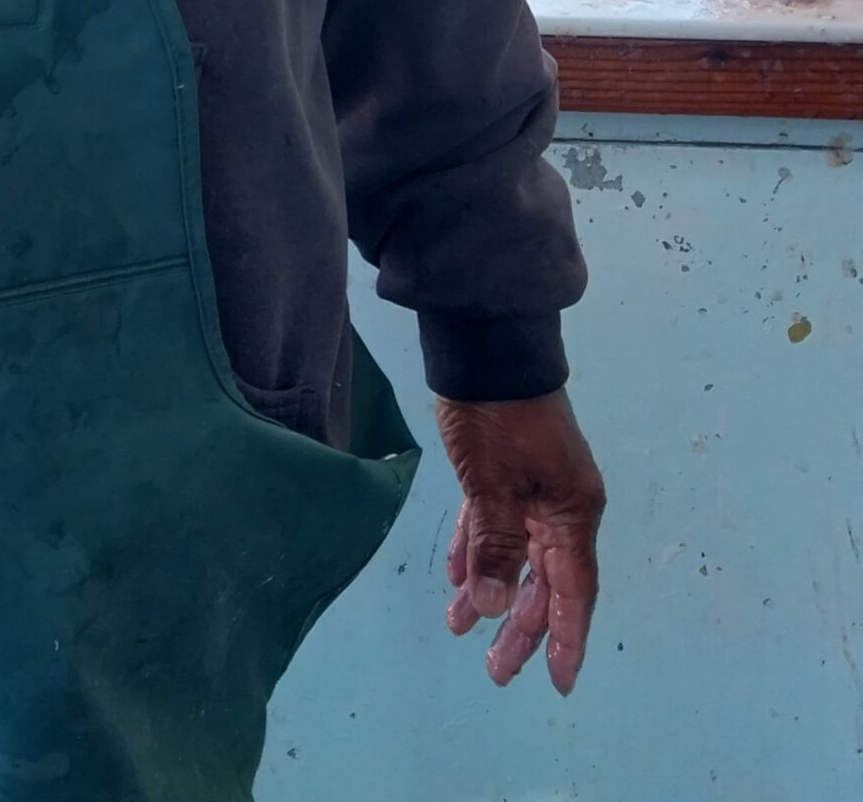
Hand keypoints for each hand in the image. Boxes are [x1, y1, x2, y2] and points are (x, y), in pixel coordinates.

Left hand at [435, 389, 603, 694]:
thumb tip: (498, 610)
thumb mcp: (491, 484)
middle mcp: (561, 507)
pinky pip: (495, 526)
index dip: (564, 640)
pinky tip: (456, 579)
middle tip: (495, 670)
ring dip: (492, 591)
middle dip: (521, 627)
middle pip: (544, 582)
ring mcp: (536, 489)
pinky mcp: (508, 472)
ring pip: (517, 556)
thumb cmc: (494, 415)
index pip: (573, 592)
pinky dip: (478, 551)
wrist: (484, 346)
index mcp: (571, 513)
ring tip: (462, 629)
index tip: (557, 683)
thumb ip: (496, 547)